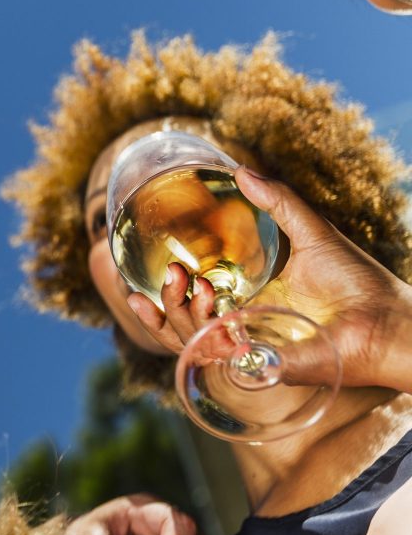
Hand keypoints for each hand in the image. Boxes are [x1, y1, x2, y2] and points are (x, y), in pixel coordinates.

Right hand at [126, 168, 411, 391]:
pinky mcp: (261, 365)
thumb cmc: (362, 283)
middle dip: (165, 299)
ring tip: (185, 283)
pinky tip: (197, 304)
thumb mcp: (312, 232)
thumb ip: (278, 202)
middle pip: (182, 322)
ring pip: (189, 340)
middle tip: (171, 273)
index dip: (164, 288)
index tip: (146, 268)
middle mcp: (242, 328)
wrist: (391, 320)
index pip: (193, 300)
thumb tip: (240, 168)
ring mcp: (249, 349)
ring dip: (177, 313)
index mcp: (248, 301)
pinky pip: (215, 359)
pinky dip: (195, 336)